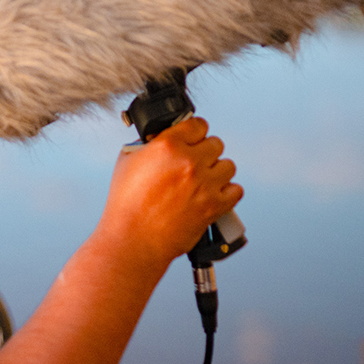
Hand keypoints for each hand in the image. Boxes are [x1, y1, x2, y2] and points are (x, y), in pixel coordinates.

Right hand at [94, 117, 241, 269]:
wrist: (134, 239)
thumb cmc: (127, 205)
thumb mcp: (128, 161)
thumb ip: (149, 145)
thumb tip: (160, 138)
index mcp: (167, 146)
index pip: (197, 124)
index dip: (194, 131)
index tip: (193, 137)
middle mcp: (189, 162)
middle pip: (216, 143)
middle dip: (205, 152)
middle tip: (194, 163)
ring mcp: (204, 184)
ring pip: (228, 166)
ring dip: (217, 171)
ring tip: (204, 180)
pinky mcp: (214, 206)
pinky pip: (236, 190)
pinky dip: (227, 193)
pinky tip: (213, 194)